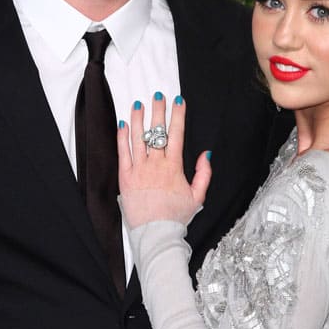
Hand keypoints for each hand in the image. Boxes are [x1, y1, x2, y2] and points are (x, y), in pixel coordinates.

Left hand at [117, 94, 211, 228]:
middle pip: (157, 131)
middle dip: (158, 111)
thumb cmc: (176, 217)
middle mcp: (156, 165)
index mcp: (174, 167)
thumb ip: (203, 174)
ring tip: (138, 104)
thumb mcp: (198, 196)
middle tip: (158, 95)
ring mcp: (139, 170)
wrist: (156, 233)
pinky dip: (123, 138)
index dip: (178, 116)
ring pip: (138, 138)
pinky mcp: (125, 178)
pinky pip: (123, 153)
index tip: (178, 101)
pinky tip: (123, 125)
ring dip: (138, 119)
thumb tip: (205, 155)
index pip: (176, 135)